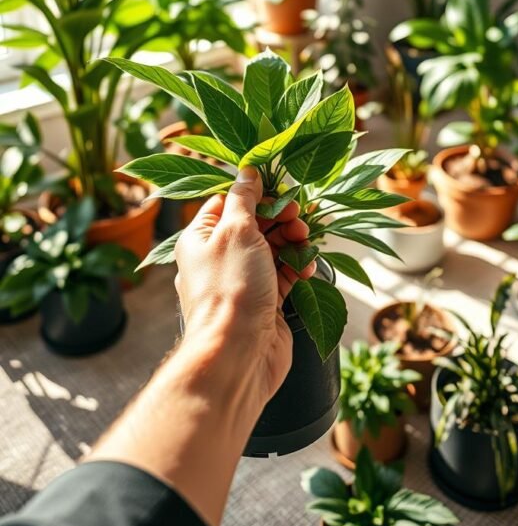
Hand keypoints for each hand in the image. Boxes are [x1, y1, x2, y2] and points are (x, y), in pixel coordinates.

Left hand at [175, 166, 315, 408]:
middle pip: (254, 224)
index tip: (278, 189)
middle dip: (280, 217)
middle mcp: (219, 259)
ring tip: (306, 240)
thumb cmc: (231, 288)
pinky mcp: (266, 303)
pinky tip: (309, 268)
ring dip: (293, 240)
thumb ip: (244, 198)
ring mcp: (243, 282)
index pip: (226, 202)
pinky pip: (285, 275)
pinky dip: (298, 268)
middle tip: (298, 214)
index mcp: (201, 238)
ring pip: (273, 249)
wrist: (239, 354)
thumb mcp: (236, 230)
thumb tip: (246, 171)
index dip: (253, 193)